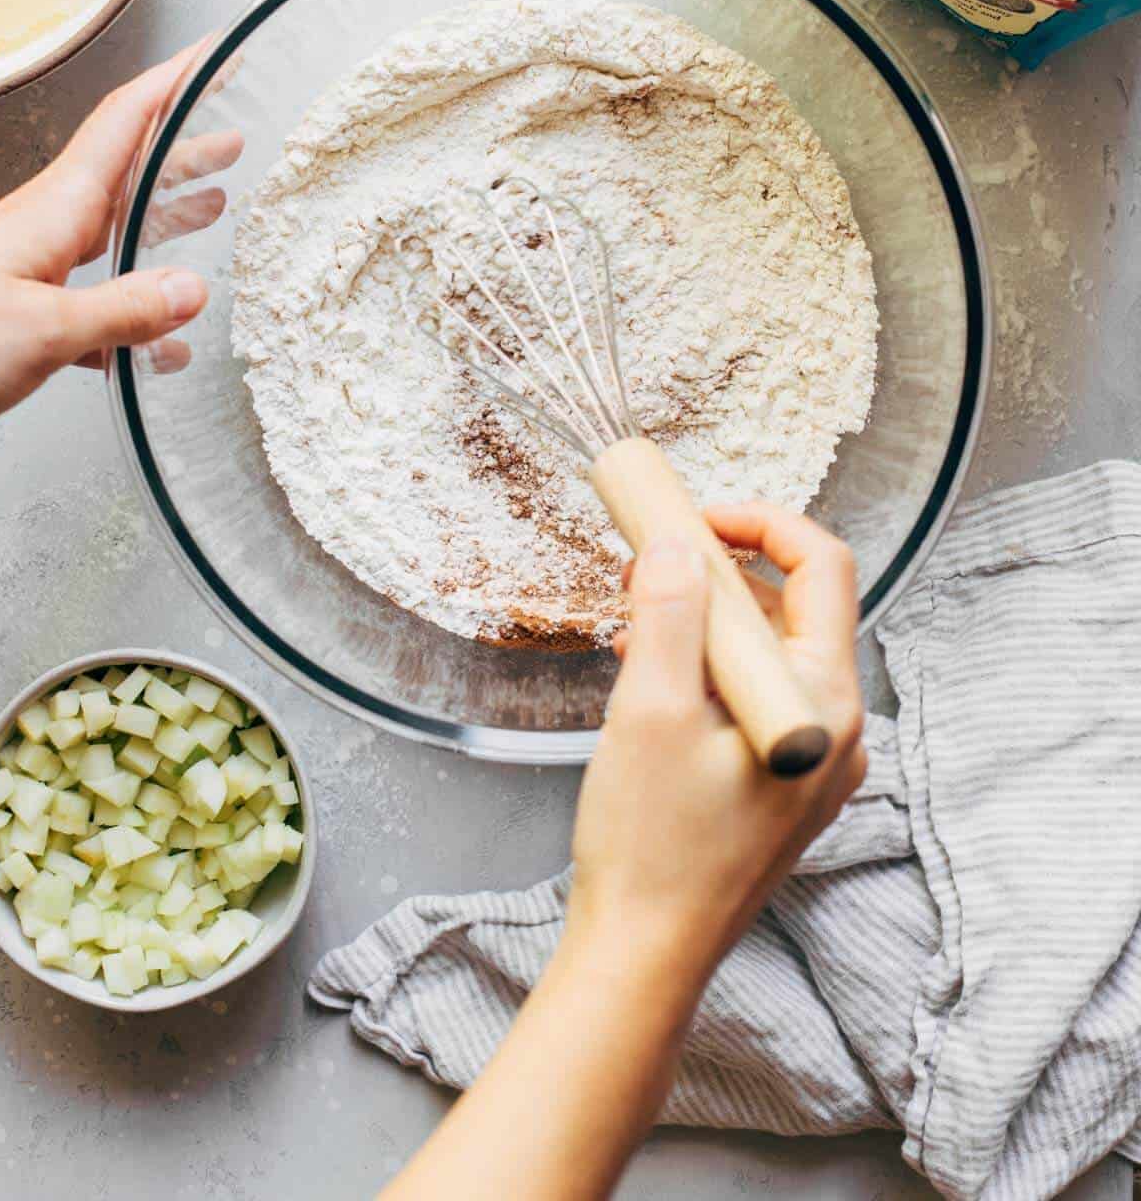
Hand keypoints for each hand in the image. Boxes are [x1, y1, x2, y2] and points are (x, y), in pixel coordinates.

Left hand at [0, 46, 241, 431]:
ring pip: (114, 229)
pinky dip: (135, 308)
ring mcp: (32, 266)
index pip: (126, 120)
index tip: (216, 54)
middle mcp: (47, 226)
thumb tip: (191, 289)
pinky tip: (159, 340)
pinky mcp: (22, 311)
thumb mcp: (42, 330)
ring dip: (166, 213)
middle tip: (234, 132)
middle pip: (128, 168)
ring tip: (213, 207)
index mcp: (55, 210)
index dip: (174, 81)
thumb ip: (124, 310)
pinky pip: (93, 297)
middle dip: (184, 147)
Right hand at [385, 505, 864, 1200]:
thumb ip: (669, 614)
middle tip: (649, 560)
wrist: (644, 956)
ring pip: (768, 652)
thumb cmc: (652, 843)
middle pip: (795, 607)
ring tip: (635, 618)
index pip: (822, 567)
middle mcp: (836, 728)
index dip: (759, 522)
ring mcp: (813, 761)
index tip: (692, 515)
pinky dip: (706, 669)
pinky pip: (753, 697)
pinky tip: (648, 672)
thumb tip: (676, 540)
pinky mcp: (783, 784)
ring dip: (705, 620)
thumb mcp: (650, 709)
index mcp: (823, 702)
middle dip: (719, 571)